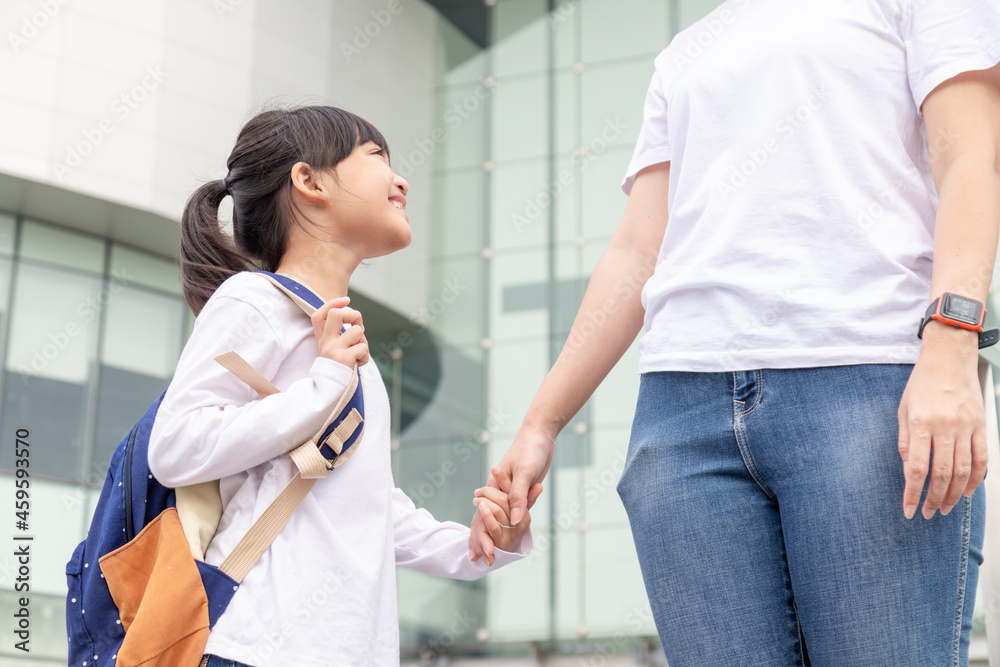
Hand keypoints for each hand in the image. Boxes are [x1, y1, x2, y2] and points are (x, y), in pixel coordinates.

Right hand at [311, 296, 368, 368]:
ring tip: (357, 354)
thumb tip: (356, 320)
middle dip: (353, 315)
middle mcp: (325, 342)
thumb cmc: (336, 369)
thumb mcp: (331, 349)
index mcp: (321, 338)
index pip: (320, 313)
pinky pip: (363, 348)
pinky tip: (357, 365)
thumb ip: (338, 334)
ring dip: (363, 342)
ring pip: (357, 331)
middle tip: (358, 327)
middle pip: (336, 314)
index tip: (346, 300)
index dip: (333, 303)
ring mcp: (333, 349)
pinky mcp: (343, 359)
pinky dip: (365, 357)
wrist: (328, 392)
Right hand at [467, 426, 552, 562]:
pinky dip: (505, 524)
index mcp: (495, 486)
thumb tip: (514, 522)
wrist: (539, 434)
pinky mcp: (518, 491)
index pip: (483, 516)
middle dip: (482, 539)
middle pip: (485, 519)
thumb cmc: (531, 450)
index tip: (482, 554)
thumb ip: (519, 497)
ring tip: (486, 554)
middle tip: (481, 561)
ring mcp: (507, 491)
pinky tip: (502, 533)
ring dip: (490, 534)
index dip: (481, 535)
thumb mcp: (526, 473)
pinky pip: (510, 511)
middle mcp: (497, 491)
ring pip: (495, 517)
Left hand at [898, 325, 987, 518]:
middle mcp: (946, 427)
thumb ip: (905, 441)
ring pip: (964, 471)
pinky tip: (967, 491)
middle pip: (942, 474)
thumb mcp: (903, 410)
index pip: (917, 468)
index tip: (908, 510)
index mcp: (921, 423)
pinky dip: (976, 479)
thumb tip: (909, 471)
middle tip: (928, 513)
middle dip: (934, 498)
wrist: (949, 358)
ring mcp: (967, 427)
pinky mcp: (982, 425)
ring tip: (945, 507)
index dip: (913, 493)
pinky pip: (982, 458)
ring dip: (954, 494)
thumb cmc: (922, 383)